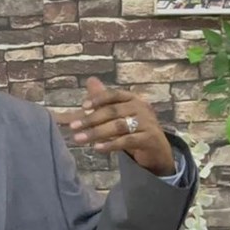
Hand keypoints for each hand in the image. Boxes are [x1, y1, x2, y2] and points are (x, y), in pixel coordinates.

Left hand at [55, 77, 174, 176]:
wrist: (157, 149)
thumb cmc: (133, 128)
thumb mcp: (117, 114)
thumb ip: (103, 99)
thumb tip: (90, 80)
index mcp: (132, 98)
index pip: (114, 94)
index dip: (98, 99)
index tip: (83, 106)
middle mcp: (141, 107)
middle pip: (113, 111)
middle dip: (91, 119)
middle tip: (72, 126)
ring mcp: (147, 123)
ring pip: (118, 126)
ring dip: (96, 133)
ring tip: (79, 138)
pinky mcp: (149, 139)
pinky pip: (127, 141)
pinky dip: (111, 144)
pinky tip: (97, 148)